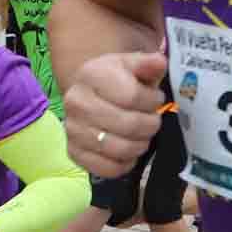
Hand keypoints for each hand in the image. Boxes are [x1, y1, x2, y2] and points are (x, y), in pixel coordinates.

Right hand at [62, 50, 167, 178]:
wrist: (91, 94)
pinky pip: (108, 168)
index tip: (156, 99)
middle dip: (150, 125)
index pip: (132, 96)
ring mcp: (72, 129)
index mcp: (91, 75)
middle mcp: (76, 102)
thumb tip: (159, 62)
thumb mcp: (133, 65)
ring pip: (120, 149)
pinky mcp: (73, 152)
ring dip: (140, 145)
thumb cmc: (117, 79)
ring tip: (142, 135)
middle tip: (153, 121)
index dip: (152, 101)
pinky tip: (129, 150)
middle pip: (128, 125)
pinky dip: (125, 163)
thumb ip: (148, 64)